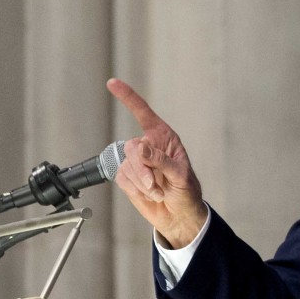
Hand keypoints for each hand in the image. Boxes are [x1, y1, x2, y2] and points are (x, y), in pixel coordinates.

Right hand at [107, 78, 208, 247]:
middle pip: (132, 148)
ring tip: (158, 192)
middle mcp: (148, 146)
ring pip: (126, 165)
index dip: (128, 97)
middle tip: (156, 187)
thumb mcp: (180, 176)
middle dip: (142, 170)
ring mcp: (136, 161)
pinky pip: (122, 178)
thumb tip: (140, 148)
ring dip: (141, 183)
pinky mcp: (127, 176)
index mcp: (164, 138)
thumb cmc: (186, 192)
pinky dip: (135, 189)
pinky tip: (149, 194)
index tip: (112, 83)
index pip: (143, 113)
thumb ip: (161, 161)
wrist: (178, 216)